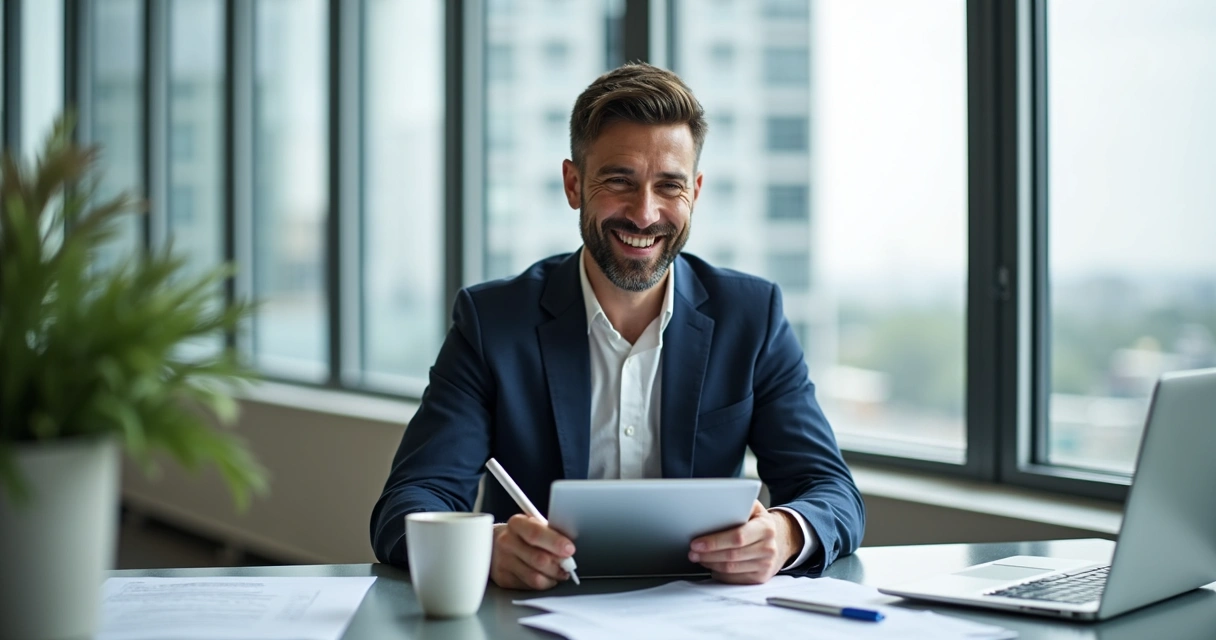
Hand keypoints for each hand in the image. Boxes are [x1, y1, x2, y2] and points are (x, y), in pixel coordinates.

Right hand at [489, 514, 576, 589]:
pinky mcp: (503, 578)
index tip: (569, 550)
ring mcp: (503, 562)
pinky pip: (529, 586)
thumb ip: (550, 535)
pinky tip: (545, 577)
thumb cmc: (522, 535)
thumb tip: (569, 551)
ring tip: (558, 573)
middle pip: (538, 559)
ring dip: (552, 577)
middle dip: (558, 565)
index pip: (536, 533)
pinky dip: (543, 583)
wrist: (494, 544)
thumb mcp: (534, 526)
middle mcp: (507, 542)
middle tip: (568, 565)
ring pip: (535, 577)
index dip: (555, 543)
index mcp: (517, 524)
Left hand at [688, 501, 802, 583]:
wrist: (779, 541)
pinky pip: (734, 579)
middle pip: (732, 555)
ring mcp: (766, 565)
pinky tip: (711, 565)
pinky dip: (719, 573)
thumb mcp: (753, 508)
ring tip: (698, 557)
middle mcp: (768, 547)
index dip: (714, 541)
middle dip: (707, 554)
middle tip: (692, 552)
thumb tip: (714, 505)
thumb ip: (738, 504)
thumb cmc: (758, 522)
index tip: (696, 542)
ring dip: (710, 564)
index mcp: (766, 527)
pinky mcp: (761, 578)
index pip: (737, 537)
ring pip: (731, 569)